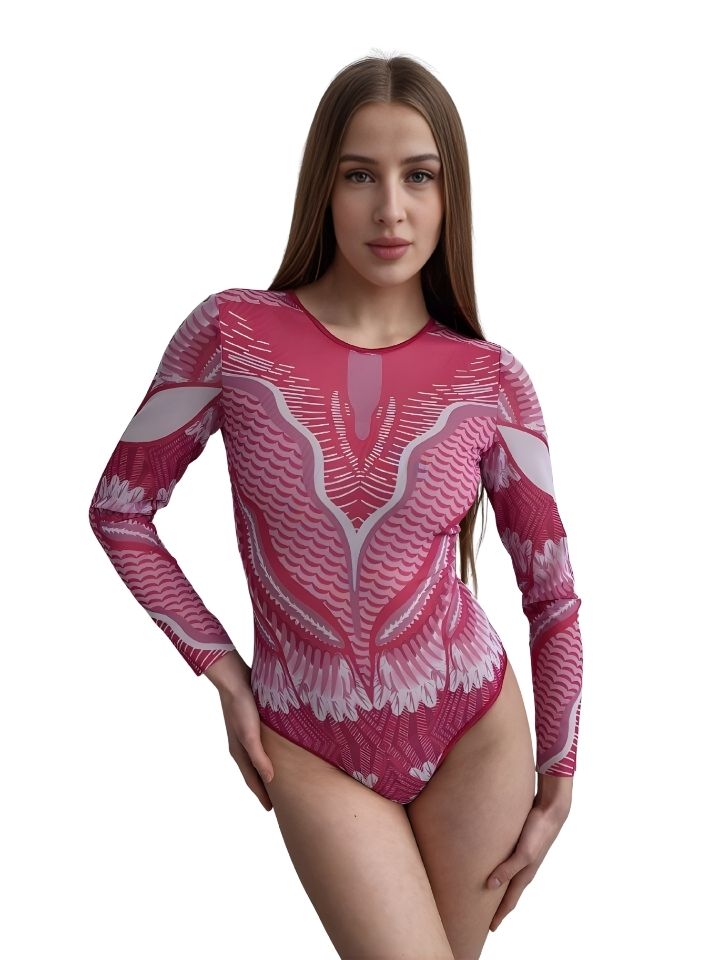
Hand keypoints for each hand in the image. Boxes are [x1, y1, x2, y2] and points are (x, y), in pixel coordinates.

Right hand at [211, 655, 275, 811]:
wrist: (234, 679)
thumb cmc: (241, 707)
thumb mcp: (250, 735)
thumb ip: (259, 757)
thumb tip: (271, 780)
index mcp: (239, 752)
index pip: (252, 780)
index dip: (262, 795)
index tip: (272, 810)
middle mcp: (242, 746)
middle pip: (255, 772)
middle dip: (264, 786)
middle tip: (278, 799)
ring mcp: (246, 734)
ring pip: (258, 758)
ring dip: (267, 769)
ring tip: (280, 778)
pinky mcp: (253, 723)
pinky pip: (262, 744)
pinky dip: (269, 753)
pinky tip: (279, 750)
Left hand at [485, 780, 571, 932]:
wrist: (551, 809)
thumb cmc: (539, 831)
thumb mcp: (523, 853)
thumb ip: (508, 869)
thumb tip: (490, 886)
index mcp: (525, 874)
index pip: (509, 901)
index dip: (499, 915)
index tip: (489, 928)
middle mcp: (524, 868)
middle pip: (508, 892)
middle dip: (497, 904)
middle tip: (483, 914)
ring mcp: (523, 856)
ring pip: (507, 876)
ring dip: (497, 886)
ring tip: (484, 892)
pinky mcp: (520, 843)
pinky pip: (507, 861)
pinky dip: (499, 868)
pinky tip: (491, 863)